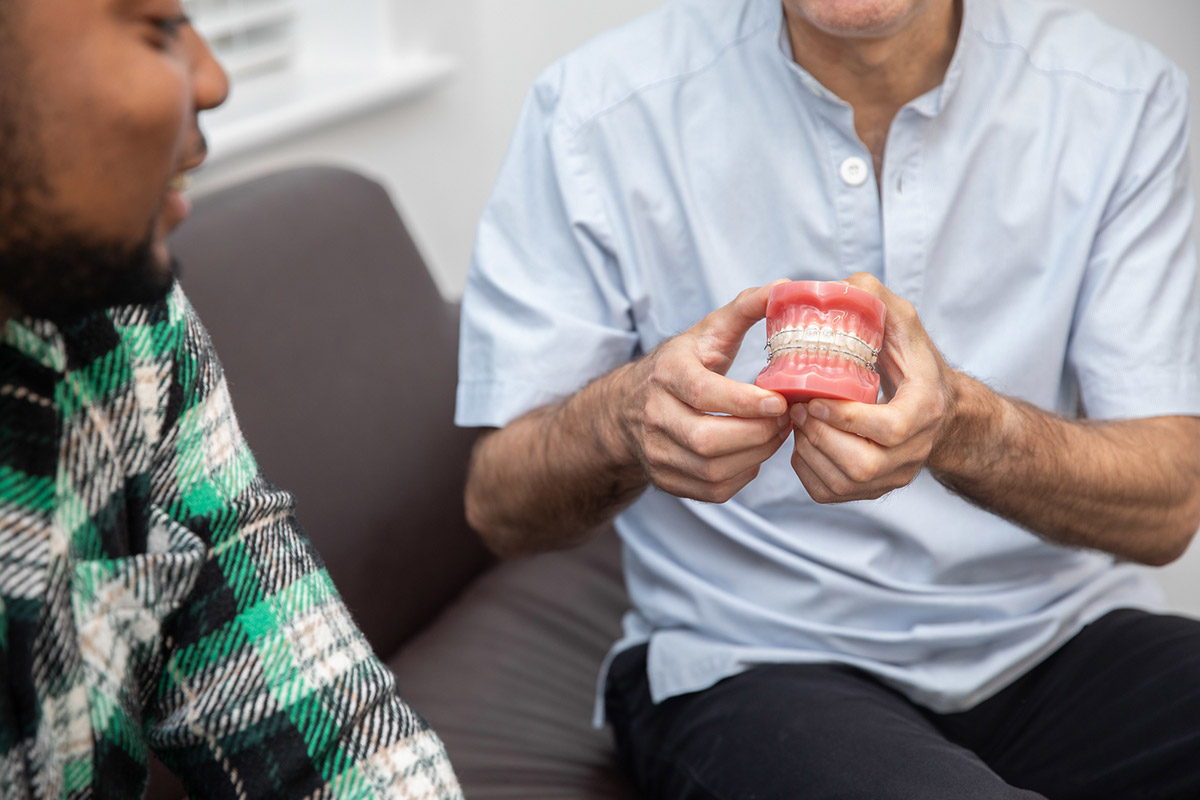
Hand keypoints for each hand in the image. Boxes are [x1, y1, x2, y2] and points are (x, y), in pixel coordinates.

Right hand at [618, 283, 792, 502]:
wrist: (626, 408)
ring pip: (713, 470)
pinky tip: (753, 453)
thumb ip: (745, 308)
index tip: (780, 402)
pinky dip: (743, 475)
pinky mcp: (666, 480)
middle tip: (786, 420)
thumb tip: (785, 287)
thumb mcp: (705, 333)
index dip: (744, 402)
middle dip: (757, 435)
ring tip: (775, 435)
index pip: (703, 393)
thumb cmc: (680, 365)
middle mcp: (654, 416)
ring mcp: (657, 452)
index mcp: (666, 373)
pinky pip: (713, 490)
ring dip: (756, 456)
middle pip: (707, 440)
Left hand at [789, 273, 957, 502]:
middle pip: (861, 464)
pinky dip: (806, 470)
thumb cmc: (914, 363)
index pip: (889, 429)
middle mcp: (914, 452)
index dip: (847, 418)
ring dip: (808, 452)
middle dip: (819, 436)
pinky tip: (803, 442)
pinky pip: (829, 493)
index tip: (814, 399)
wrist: (938, 411)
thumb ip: (876, 300)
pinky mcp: (873, 491)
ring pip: (842, 482)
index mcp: (926, 410)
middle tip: (796, 409)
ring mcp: (894, 476)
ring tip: (796, 421)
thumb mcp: (903, 324)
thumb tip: (840, 284)